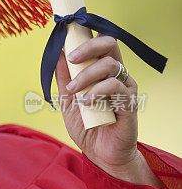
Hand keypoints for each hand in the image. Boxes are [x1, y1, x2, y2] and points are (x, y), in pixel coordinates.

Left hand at [54, 35, 162, 186]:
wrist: (101, 155)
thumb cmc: (87, 126)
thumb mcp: (67, 101)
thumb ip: (64, 78)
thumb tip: (57, 53)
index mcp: (104, 71)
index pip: (100, 42)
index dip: (87, 33)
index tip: (67, 33)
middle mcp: (118, 75)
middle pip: (110, 44)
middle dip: (88, 46)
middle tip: (71, 58)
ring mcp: (125, 88)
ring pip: (110, 65)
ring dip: (86, 76)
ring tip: (72, 92)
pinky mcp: (130, 103)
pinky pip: (115, 88)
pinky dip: (97, 92)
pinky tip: (86, 103)